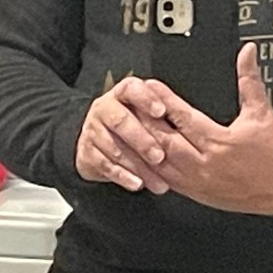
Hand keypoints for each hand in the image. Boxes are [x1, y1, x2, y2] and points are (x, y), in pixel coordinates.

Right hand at [76, 77, 171, 194]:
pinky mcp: (86, 151)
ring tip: (157, 180)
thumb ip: (160, 114)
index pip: (132, 89)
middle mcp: (104, 107)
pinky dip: (123, 176)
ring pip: (114, 147)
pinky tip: (138, 184)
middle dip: (142, 140)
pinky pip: (104, 164)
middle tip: (160, 156)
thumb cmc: (132, 125)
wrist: (98, 143)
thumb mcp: (145, 114)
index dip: (146, 99)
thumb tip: (185, 120)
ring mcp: (93, 129)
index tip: (162, 112)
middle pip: (120, 120)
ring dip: (137, 165)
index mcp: (121, 94)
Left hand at [132, 43, 272, 214]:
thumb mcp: (263, 113)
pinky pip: (167, 181)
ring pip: (160, 163)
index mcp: (220, 142)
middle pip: (164, 140)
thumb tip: (247, 53)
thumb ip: (250, 81)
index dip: (163, 100)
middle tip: (129, 104)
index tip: (150, 86)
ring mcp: (200, 182)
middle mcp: (205, 164)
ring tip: (128, 130)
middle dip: (144, 122)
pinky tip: (140, 157)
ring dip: (143, 147)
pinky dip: (151, 169)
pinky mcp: (198, 194)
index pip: (182, 117)